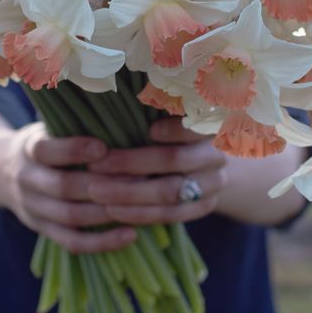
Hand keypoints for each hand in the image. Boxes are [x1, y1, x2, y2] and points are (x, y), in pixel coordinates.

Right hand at [0, 123, 138, 254]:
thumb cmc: (42, 144)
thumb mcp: (46, 127)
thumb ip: (72, 125)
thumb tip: (119, 113)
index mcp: (27, 150)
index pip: (46, 151)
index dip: (73, 150)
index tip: (103, 147)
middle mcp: (26, 180)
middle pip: (62, 187)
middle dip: (102, 185)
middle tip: (139, 178)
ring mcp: (32, 209)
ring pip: (70, 216)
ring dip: (106, 213)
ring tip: (138, 205)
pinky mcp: (43, 230)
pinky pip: (72, 242)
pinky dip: (102, 242)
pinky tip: (130, 235)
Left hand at [83, 117, 227, 225]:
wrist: (202, 163)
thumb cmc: (170, 131)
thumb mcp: (167, 117)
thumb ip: (153, 111)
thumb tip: (116, 97)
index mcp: (209, 125)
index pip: (195, 126)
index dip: (176, 129)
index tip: (150, 131)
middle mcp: (216, 154)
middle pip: (174, 160)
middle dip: (131, 164)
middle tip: (95, 166)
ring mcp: (214, 183)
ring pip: (170, 193)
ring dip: (129, 193)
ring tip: (96, 191)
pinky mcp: (205, 206)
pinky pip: (171, 215)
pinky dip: (140, 214)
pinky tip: (113, 210)